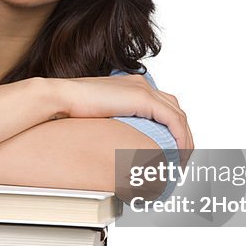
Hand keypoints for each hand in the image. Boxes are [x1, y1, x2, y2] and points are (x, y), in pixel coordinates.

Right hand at [52, 75, 193, 150]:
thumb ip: (114, 123)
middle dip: (183, 135)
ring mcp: (143, 89)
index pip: (163, 106)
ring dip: (185, 139)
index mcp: (132, 86)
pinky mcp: (142, 99)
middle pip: (175, 110)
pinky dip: (180, 137)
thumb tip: (118, 146)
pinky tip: (179, 152)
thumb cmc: (71, 109)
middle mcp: (142, 84)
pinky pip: (173, 120)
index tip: (172, 149)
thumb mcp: (100, 117)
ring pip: (178, 115)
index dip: (172, 128)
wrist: (61, 98)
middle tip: (182, 158)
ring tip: (182, 161)